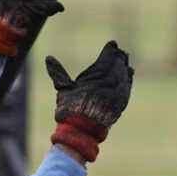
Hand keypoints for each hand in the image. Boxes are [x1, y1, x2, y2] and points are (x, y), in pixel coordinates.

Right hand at [46, 41, 133, 161]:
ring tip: (125, 62)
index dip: (110, 51)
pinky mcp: (120, 104)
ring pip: (124, 76)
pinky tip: (128, 75)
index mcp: (94, 79)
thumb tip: (48, 58)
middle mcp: (107, 85)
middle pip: (117, 66)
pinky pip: (127, 88)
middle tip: (120, 52)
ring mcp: (116, 95)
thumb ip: (58, 73)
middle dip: (119, 58)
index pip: (106, 59)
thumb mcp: (63, 90)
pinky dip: (128, 80)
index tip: (113, 44)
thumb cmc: (69, 110)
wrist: (80, 131)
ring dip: (124, 68)